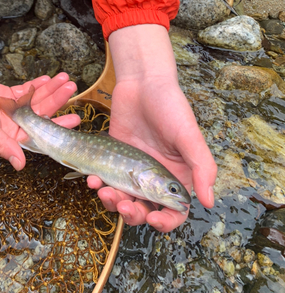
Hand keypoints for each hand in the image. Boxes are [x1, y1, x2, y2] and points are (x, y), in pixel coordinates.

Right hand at [0, 19, 78, 170]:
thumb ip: (2, 145)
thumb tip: (20, 166)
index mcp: (3, 138)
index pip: (36, 136)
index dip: (56, 127)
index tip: (74, 119)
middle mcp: (7, 126)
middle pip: (39, 115)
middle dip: (56, 102)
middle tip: (73, 89)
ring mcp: (6, 109)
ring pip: (34, 101)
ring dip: (50, 90)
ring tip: (66, 79)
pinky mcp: (2, 95)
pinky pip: (24, 91)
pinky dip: (36, 85)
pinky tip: (49, 79)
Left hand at [87, 24, 216, 231]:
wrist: (142, 82)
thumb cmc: (170, 105)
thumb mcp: (188, 135)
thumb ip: (201, 167)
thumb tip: (209, 201)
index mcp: (177, 176)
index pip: (174, 211)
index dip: (165, 221)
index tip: (153, 218)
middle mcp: (155, 177)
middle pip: (144, 210)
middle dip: (133, 213)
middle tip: (123, 204)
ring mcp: (132, 170)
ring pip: (122, 199)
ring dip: (112, 202)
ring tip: (104, 191)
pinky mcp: (114, 158)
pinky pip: (105, 180)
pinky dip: (98, 184)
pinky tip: (93, 179)